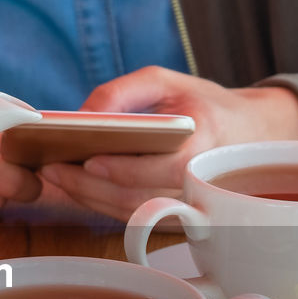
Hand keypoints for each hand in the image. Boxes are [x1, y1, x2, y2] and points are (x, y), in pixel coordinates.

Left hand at [39, 67, 297, 220]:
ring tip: (54, 175)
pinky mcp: (172, 217)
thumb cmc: (203, 104)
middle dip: (88, 185)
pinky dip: (99, 202)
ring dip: (87, 197)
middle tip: (51, 168)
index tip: (88, 158)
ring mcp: (185, 206)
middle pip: (136, 197)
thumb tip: (82, 113)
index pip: (163, 169)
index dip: (124, 168)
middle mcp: (195, 183)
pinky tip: (75, 185)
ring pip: (129, 212)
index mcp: (203, 146)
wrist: (247, 135)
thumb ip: (124, 91)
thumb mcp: (168, 81)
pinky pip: (130, 215)